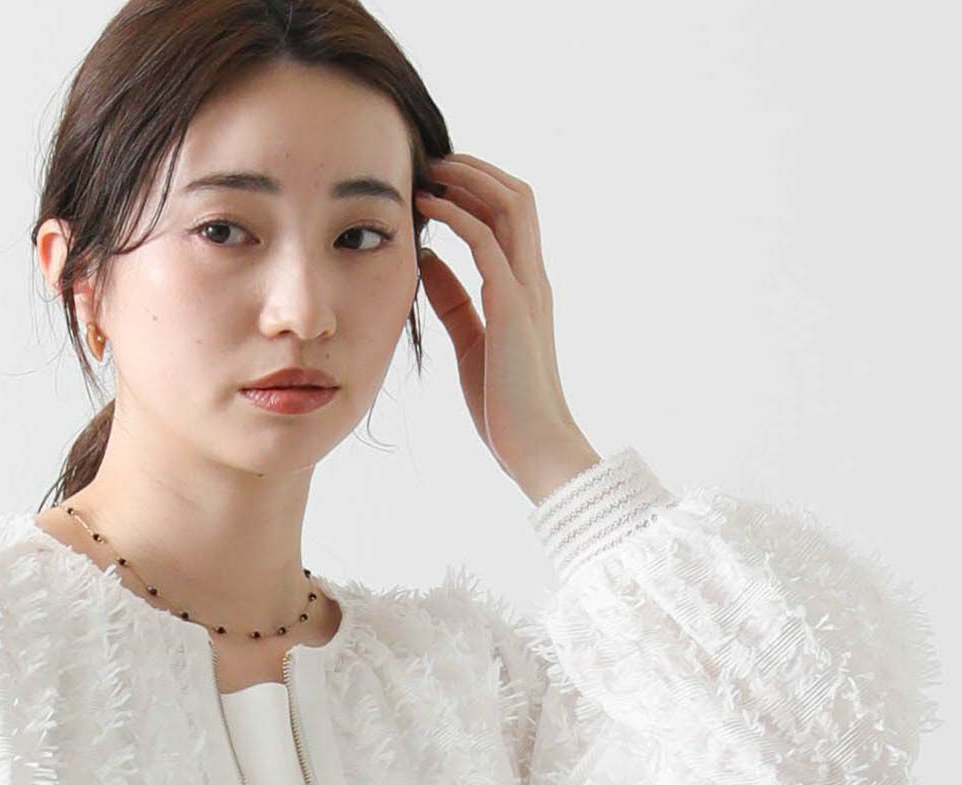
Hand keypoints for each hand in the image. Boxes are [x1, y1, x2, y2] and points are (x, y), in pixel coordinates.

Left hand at [413, 154, 596, 499]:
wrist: (535, 448)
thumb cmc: (504, 407)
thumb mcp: (471, 342)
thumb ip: (453, 299)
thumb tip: (426, 260)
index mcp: (526, 291)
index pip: (510, 219)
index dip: (478, 191)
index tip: (439, 181)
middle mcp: (533, 280)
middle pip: (515, 198)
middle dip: (475, 171)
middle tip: (433, 159)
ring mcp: (527, 290)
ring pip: (508, 206)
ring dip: (469, 180)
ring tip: (430, 168)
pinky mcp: (511, 306)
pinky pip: (485, 242)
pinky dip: (456, 215)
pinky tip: (428, 206)